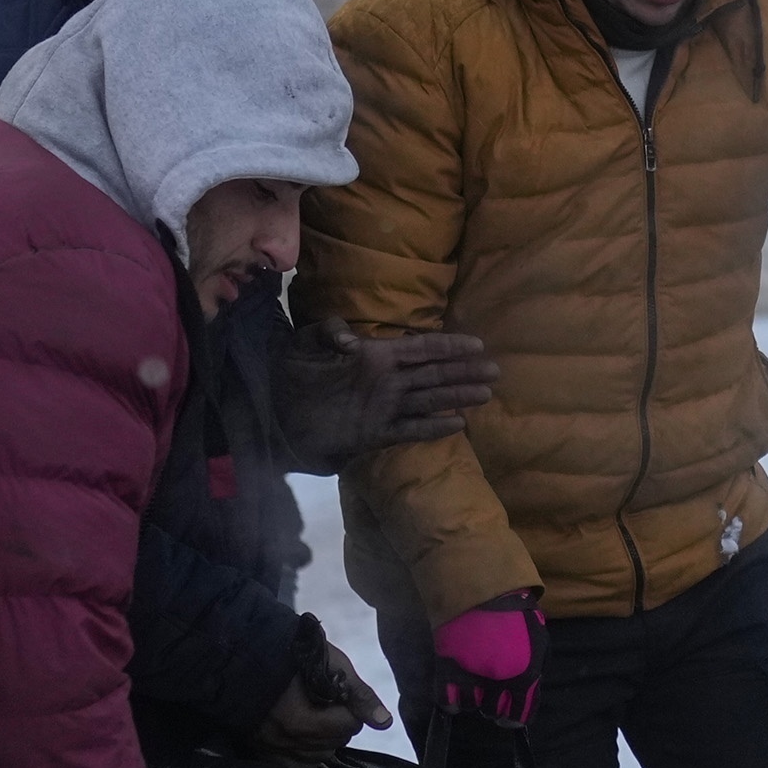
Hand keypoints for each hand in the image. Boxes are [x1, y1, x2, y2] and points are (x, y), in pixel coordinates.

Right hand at [256, 627, 392, 760]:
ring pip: (318, 757)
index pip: (349, 725)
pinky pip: (296, 766)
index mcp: (300, 719)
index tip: (337, 693)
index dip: (350, 707)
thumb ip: (358, 694)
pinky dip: (306, 753)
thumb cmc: (288, 653)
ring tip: (314, 715)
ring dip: (324, 740)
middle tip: (326, 702)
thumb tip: (384, 722)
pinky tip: (304, 735)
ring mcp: (271, 749)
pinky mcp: (261, 753)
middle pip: (335, 744)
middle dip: (339, 724)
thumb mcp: (329, 663)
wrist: (240, 654)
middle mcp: (285, 741)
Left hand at [282, 320, 498, 463]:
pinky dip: (433, 428)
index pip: (419, 348)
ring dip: (457, 397)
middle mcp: (386, 382)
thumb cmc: (289, 376)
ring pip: (429, 400)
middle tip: (495, 370)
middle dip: (464, 371)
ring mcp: (384, 408)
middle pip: (433, 374)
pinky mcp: (375, 434)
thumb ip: (327, 333)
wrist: (272, 416)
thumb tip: (353, 343)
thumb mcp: (302, 345)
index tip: (476, 343)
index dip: (447, 345)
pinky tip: (457, 425)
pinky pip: (410, 430)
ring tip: (485, 394)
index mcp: (375, 357)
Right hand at [434, 592, 543, 727]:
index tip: (508, 712)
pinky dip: (450, 699)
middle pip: (494, 712)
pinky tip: (454, 688)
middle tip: (490, 690)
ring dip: (472, 699)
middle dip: (493, 704)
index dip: (514, 715)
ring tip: (472, 684)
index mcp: (526, 674)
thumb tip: (529, 688)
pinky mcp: (447, 669)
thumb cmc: (515, 612)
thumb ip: (534, 668)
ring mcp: (472, 676)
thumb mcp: (538, 640)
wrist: (480, 588)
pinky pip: (447, 700)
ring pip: (471, 706)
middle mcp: (500, 681)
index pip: (520, 715)